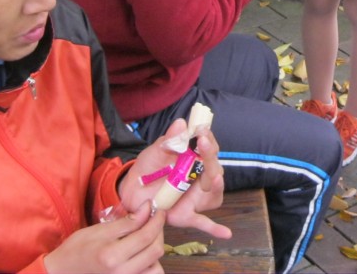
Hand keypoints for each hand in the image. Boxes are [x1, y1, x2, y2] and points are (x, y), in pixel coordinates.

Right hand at [44, 201, 164, 273]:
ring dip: (155, 252)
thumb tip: (147, 208)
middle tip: (154, 221)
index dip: (157, 221)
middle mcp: (121, 273)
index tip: (159, 210)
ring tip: (147, 240)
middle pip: (155, 252)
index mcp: (112, 256)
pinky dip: (150, 266)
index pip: (146, 237)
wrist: (62, 273)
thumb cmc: (76, 250)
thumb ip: (126, 222)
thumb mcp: (99, 231)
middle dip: (159, 233)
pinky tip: (141, 255)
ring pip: (156, 269)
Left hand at [119, 120, 230, 239]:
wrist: (130, 192)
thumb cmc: (147, 169)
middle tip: (203, 144)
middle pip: (214, 169)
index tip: (202, 130)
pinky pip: (203, 222)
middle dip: (210, 158)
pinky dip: (215, 228)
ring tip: (214, 179)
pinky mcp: (186, 214)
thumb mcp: (155, 152)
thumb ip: (168, 140)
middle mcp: (199, 178)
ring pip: (213, 194)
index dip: (208, 139)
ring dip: (216, 186)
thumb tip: (181, 123)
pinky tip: (226, 234)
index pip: (209, 148)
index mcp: (194, 159)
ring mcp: (195, 197)